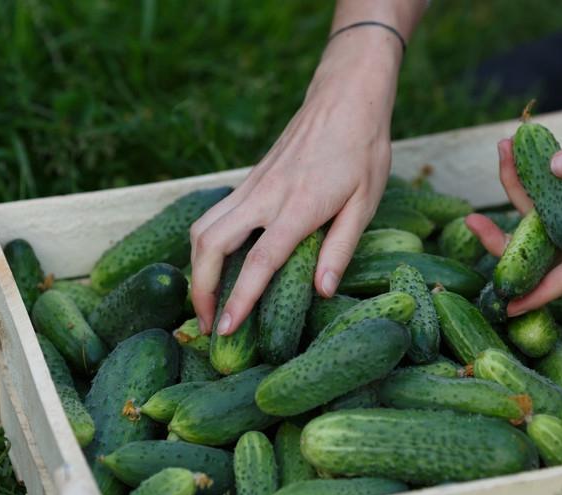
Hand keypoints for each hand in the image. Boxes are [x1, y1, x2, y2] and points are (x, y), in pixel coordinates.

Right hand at [189, 34, 399, 334]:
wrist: (344, 98)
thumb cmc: (363, 151)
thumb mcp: (365, 203)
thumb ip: (341, 248)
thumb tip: (322, 291)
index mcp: (298, 206)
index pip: (258, 262)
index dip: (239, 299)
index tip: (225, 329)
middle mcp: (265, 196)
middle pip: (210, 245)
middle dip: (200, 289)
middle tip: (209, 325)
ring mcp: (251, 186)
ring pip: (202, 229)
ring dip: (196, 268)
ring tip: (207, 302)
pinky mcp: (248, 182)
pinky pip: (213, 217)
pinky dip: (205, 247)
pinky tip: (216, 268)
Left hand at [466, 102, 561, 315]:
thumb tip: (551, 169)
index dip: (541, 293)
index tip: (509, 308)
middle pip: (540, 247)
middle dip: (502, 239)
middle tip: (469, 221)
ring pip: (537, 213)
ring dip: (514, 186)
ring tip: (505, 146)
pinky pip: (546, 190)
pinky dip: (528, 171)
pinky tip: (517, 145)